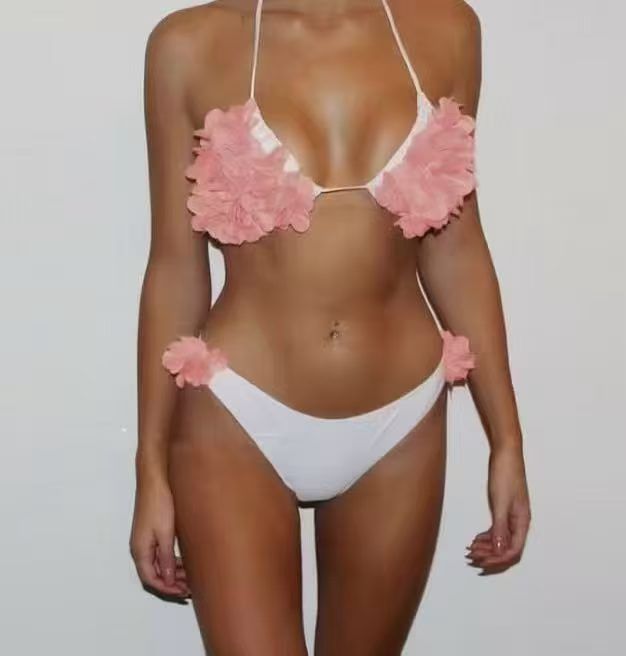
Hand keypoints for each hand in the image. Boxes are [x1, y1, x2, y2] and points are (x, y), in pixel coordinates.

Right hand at [129, 476, 190, 598]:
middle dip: (171, 584)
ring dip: (173, 573)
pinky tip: (185, 562)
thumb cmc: (159, 503)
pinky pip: (160, 554)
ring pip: (158, 565)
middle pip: (153, 574)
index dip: (167, 589)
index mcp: (140, 550)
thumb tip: (168, 580)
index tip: (184, 593)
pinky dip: (172, 561)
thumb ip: (167, 558)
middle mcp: (140, 548)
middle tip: (190, 588)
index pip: (151, 579)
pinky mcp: (151, 532)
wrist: (155, 480)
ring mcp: (145, 540)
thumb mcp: (166, 534)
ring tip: (191, 577)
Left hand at [466, 445, 530, 573]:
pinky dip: (487, 537)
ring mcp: (512, 516)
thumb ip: (500, 528)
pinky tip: (476, 538)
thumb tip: (501, 551)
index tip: (481, 562)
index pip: (513, 551)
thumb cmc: (505, 474)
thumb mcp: (501, 503)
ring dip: (487, 547)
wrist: (506, 453)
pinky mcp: (505, 509)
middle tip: (471, 557)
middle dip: (490, 556)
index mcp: (522, 522)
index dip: (497, 559)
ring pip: (502, 540)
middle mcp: (519, 522)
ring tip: (470, 549)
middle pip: (507, 549)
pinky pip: (498, 530)